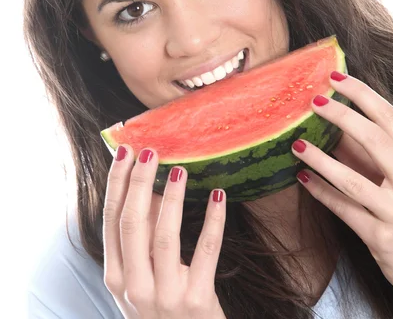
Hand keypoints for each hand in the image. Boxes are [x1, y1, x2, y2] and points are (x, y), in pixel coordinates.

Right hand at [103, 145, 227, 317]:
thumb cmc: (159, 309)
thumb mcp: (139, 279)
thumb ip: (141, 238)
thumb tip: (152, 188)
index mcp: (116, 275)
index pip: (111, 219)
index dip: (117, 183)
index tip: (126, 152)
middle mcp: (135, 286)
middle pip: (132, 222)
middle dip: (140, 182)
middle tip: (150, 151)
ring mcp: (165, 295)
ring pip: (165, 235)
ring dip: (172, 198)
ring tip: (180, 169)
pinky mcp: (197, 301)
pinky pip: (207, 251)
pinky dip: (213, 220)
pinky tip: (218, 196)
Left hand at [291, 71, 392, 290]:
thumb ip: (381, 149)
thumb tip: (339, 120)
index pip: (390, 118)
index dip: (362, 95)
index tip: (335, 78)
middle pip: (374, 141)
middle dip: (341, 117)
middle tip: (313, 101)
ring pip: (352, 181)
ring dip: (321, 160)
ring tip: (297, 144)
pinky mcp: (382, 238)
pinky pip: (345, 211)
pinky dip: (322, 193)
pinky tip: (302, 178)